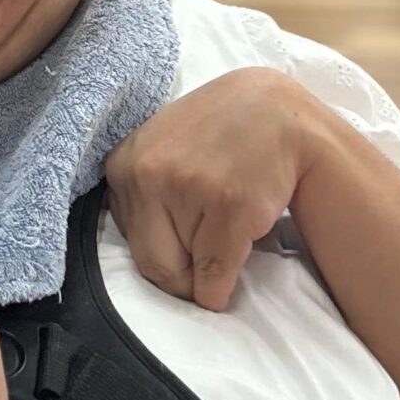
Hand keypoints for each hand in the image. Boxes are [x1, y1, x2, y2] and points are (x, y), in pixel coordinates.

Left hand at [104, 69, 325, 311]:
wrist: (277, 112)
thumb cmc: (217, 136)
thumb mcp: (159, 151)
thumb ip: (140, 197)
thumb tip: (142, 261)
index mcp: (122, 166)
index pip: (128, 242)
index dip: (162, 250)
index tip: (187, 236)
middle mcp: (144, 175)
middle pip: (151, 265)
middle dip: (181, 272)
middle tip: (210, 243)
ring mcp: (186, 189)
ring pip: (184, 275)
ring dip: (207, 265)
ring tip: (226, 217)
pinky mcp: (229, 208)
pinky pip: (215, 281)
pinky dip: (225, 288)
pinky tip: (240, 245)